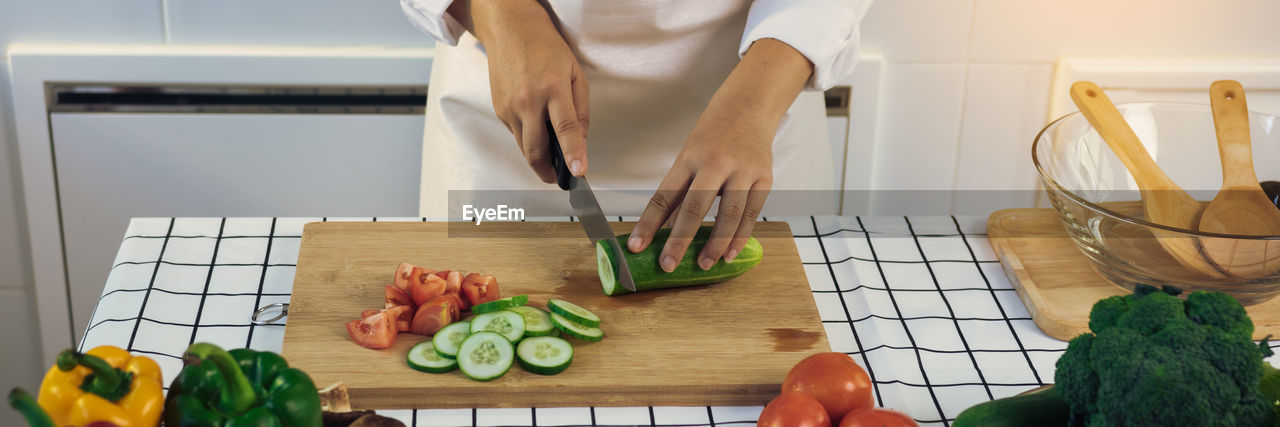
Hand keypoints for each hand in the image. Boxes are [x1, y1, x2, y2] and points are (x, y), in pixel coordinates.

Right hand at [470, 0, 588, 181]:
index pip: (565, 129)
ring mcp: (509, 107)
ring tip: (552, 159)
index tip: (579, 173)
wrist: (511, 30)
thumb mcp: (575, 75)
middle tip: (560, 178)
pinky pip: (516, 134)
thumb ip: (581, 112)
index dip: (573, 154)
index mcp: (552, 88)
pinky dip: (529, 140)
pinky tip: (537, 130)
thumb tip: (581, 143)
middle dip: (548, 172)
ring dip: (539, 159)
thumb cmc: (546, 49)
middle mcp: (527, 100)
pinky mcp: (499, 110)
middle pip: (536, 150)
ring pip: (524, 148)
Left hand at [628, 109, 773, 271]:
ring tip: (703, 265)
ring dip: (714, 245)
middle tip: (668, 265)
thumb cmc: (713, 135)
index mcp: (689, 157)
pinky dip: (739, 237)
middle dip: (679, 240)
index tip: (636, 246)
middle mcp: (715, 163)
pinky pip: (751, 214)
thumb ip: (682, 191)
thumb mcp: (689, 155)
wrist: (749, 106)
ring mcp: (742, 170)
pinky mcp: (764, 178)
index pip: (664, 196)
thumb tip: (666, 229)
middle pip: (695, 208)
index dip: (648, 224)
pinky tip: (729, 254)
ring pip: (728, 215)